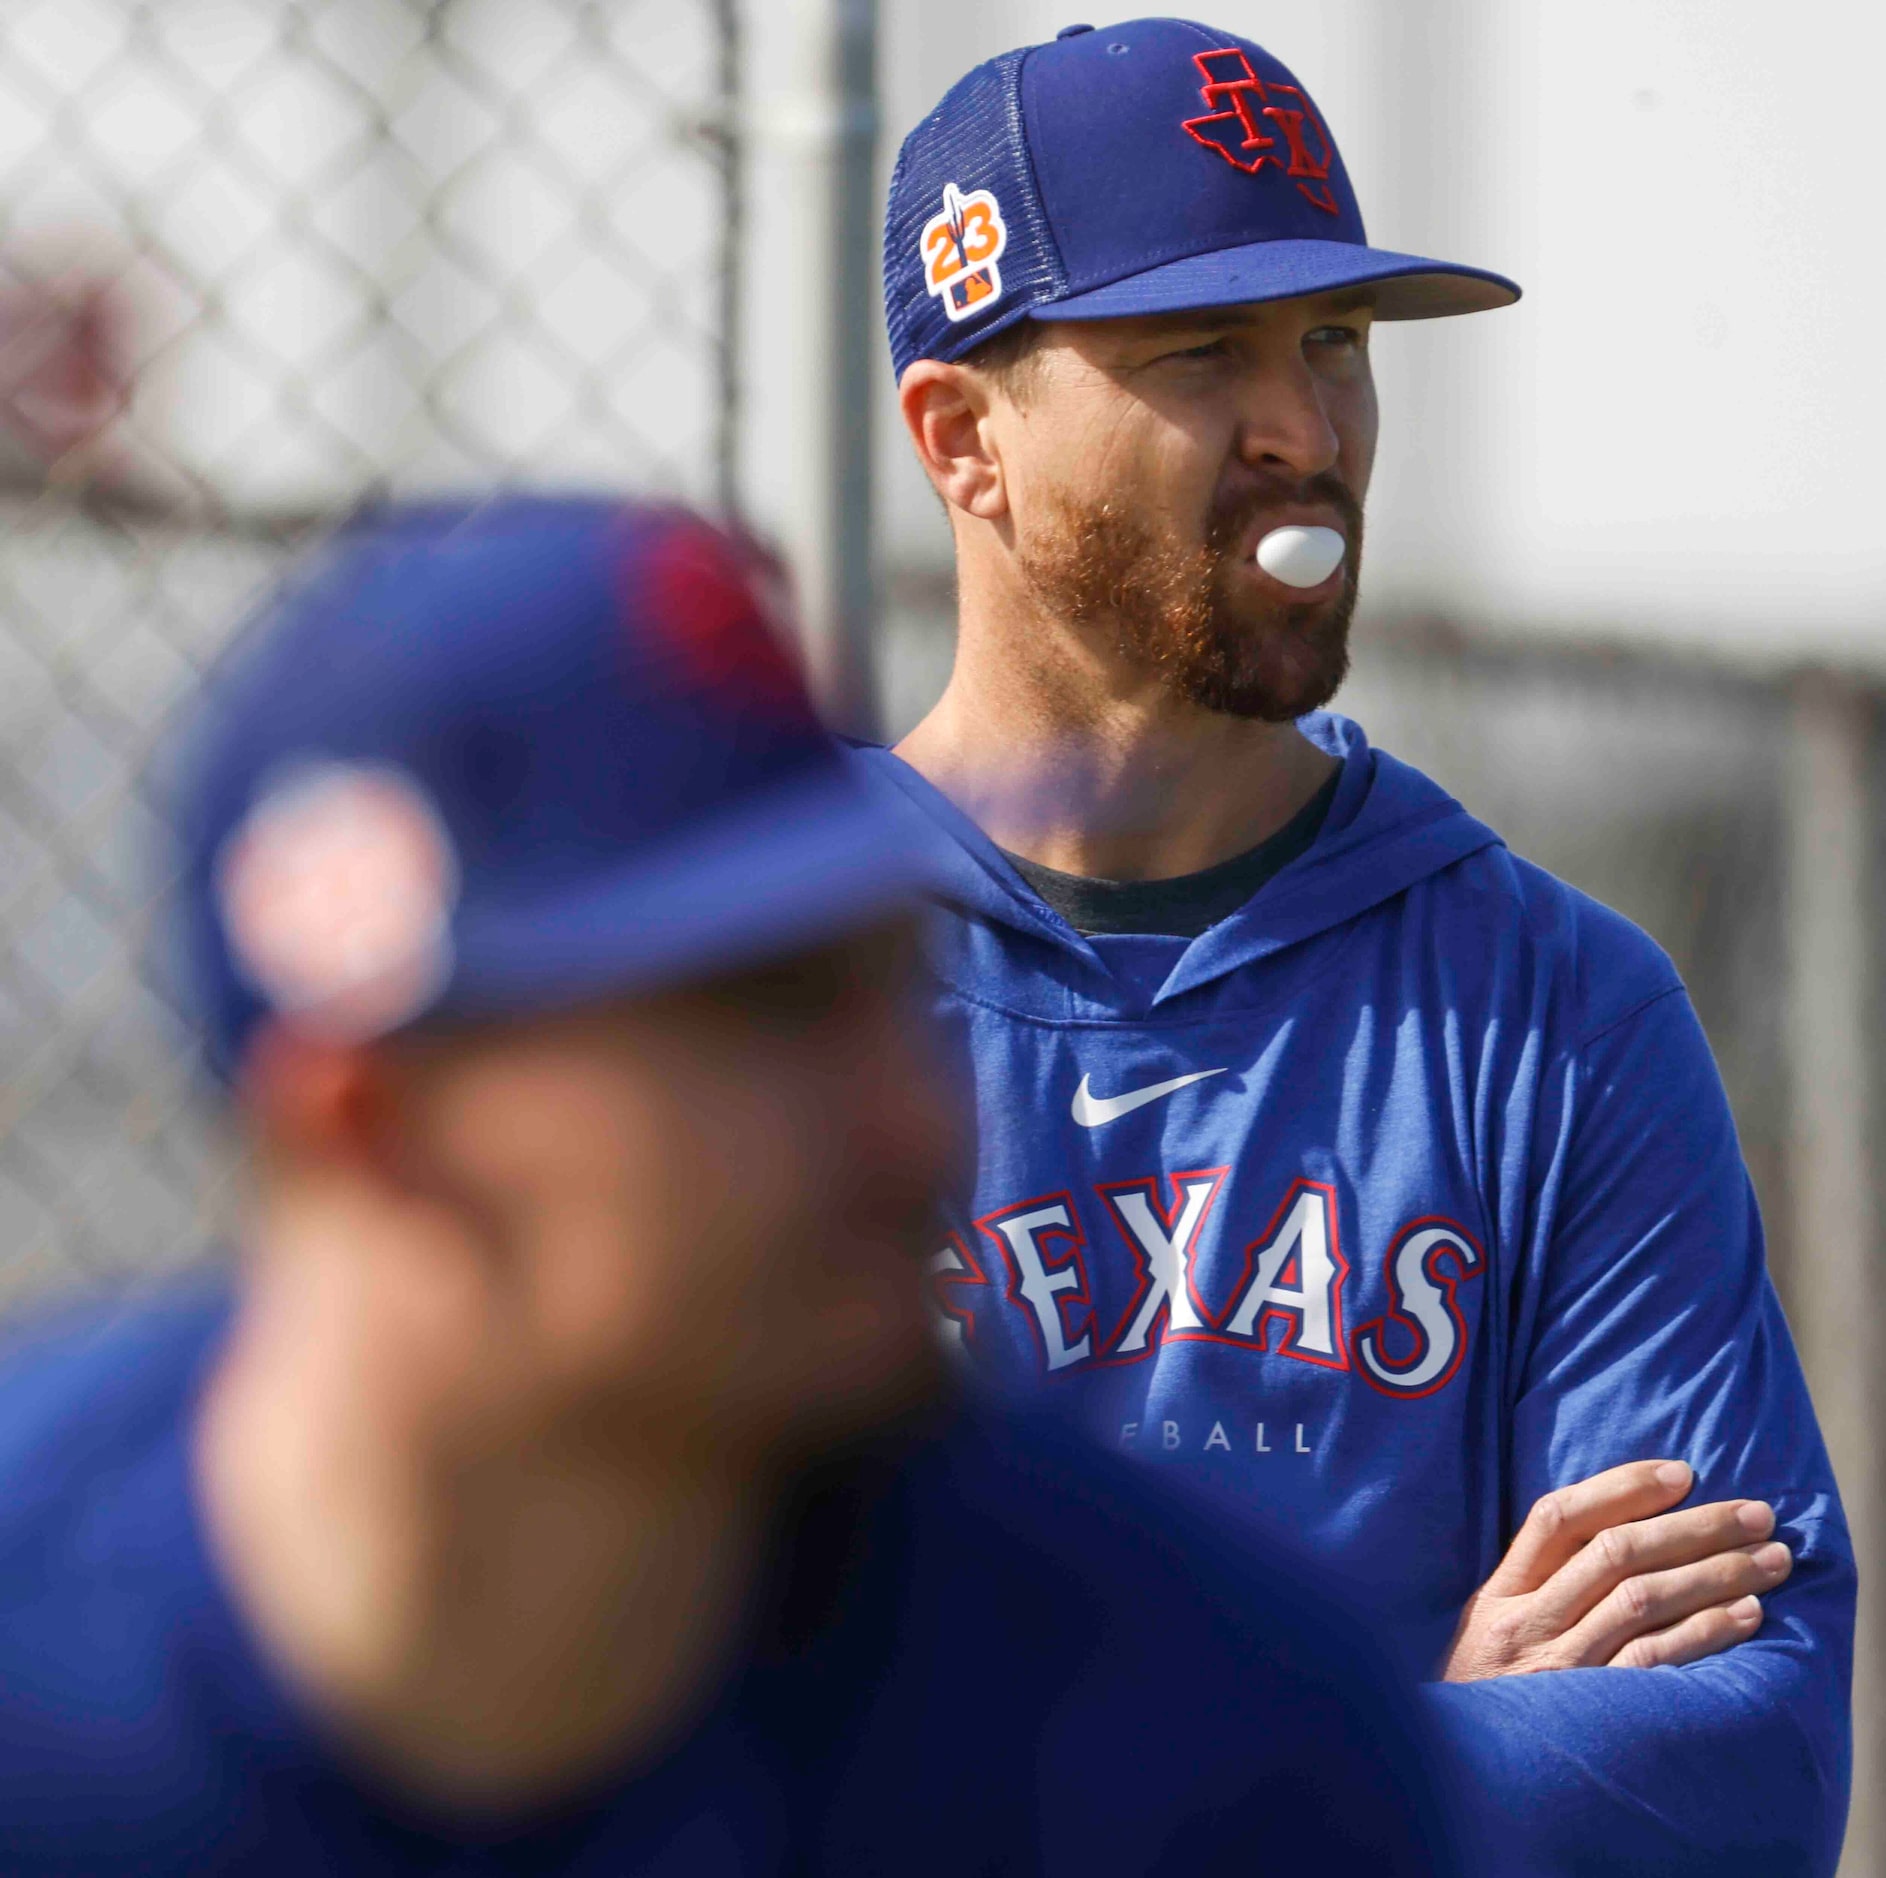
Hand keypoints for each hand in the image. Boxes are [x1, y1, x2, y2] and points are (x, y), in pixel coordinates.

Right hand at [1441, 1460, 1791, 1680]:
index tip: (1682, 1473)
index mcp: (1499, 1594)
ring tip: (1770, 1559)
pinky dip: (1704, 1631)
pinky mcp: (1593, 1712)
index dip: (1621, 1488)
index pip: (1557, 1519)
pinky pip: (1654, 1661)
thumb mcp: (1488, 1632)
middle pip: (1613, 1554)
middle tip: (1756, 1513)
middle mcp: (1527, 1623)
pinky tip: (1746, 1614)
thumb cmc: (1485, 1696)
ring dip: (1713, 1573)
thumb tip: (1616, 1533)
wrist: (1460, 1777)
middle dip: (1692, 1526)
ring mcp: (1560, 1669)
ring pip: (1641, 1599)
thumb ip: (1535, 1588)